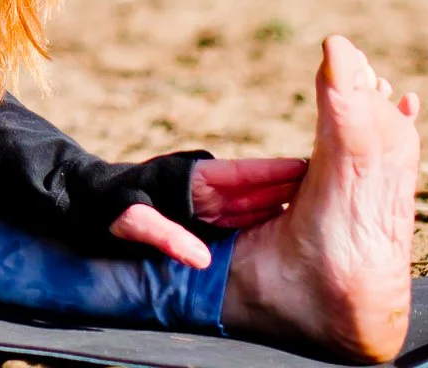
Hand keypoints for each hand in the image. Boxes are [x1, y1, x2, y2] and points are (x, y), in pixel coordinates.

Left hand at [106, 155, 308, 268]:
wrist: (95, 204)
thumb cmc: (111, 208)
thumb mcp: (132, 223)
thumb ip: (163, 236)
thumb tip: (201, 260)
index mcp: (193, 183)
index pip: (240, 175)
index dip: (271, 171)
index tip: (304, 167)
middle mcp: (207, 190)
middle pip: (256, 186)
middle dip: (291, 182)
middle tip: (332, 179)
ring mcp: (211, 202)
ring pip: (256, 201)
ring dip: (285, 198)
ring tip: (324, 198)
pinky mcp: (210, 216)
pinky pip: (246, 216)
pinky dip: (270, 215)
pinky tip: (295, 218)